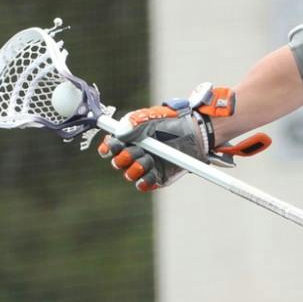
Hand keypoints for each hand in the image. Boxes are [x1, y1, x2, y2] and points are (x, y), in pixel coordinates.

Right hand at [99, 84, 260, 190]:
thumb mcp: (152, 116)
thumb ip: (134, 121)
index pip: (111, 146)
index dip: (108, 148)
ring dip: (136, 168)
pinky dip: (144, 182)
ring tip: (149, 160)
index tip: (112, 147)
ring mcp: (146, 166)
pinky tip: (150, 174)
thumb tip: (119, 132)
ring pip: (130, 175)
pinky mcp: (157, 177)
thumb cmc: (172, 121)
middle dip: (125, 158)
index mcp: (129, 138)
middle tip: (137, 151)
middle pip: (118, 162)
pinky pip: (144, 185)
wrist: (195, 133)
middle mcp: (135, 153)